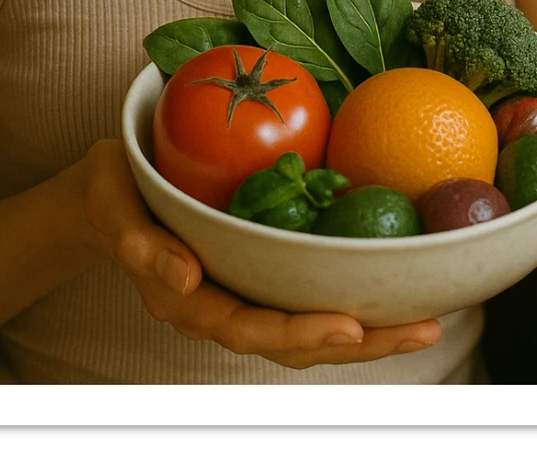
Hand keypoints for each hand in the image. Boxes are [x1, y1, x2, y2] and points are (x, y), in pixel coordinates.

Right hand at [80, 140, 441, 370]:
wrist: (108, 193)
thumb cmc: (112, 193)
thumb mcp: (113, 207)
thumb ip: (141, 244)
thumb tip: (187, 277)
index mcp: (188, 301)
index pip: (250, 328)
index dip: (300, 332)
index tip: (348, 327)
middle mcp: (222, 307)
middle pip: (294, 341)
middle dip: (359, 343)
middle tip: (420, 331)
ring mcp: (244, 294)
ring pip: (310, 329)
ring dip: (370, 333)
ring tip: (428, 324)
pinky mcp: (261, 273)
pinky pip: (309, 296)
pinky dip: (354, 301)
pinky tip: (398, 289)